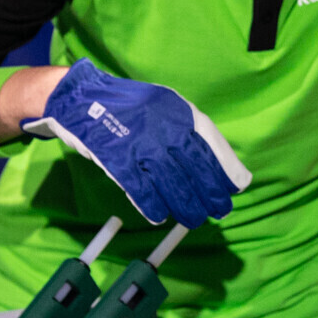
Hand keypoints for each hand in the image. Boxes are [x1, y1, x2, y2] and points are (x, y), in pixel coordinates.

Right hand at [21, 58, 251, 224]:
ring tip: (194, 219)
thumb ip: (186, 129)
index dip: (224, 170)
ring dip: (185, 205)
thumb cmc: (129, 106)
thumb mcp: (165, 107)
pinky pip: (139, 188)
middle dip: (210, 193)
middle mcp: (163, 129)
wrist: (81, 98)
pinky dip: (151, 205)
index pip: (210, 146)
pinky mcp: (116, 160)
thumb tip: (215, 161)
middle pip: (194, 168)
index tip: (236, 188)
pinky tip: (159, 216)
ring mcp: (139, 145)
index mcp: (178, 114)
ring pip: (171, 182)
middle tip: (220, 210)